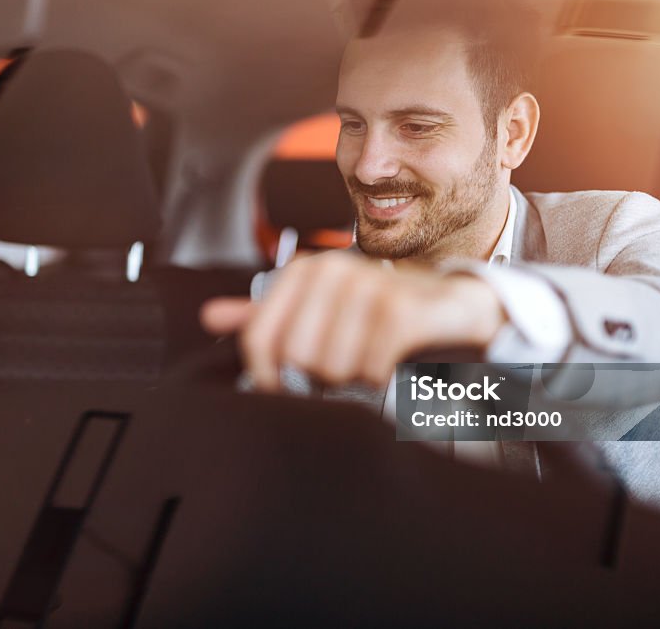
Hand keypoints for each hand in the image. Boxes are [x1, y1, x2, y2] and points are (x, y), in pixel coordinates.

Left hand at [200, 253, 506, 391]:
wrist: (450, 307)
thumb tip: (208, 316)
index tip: (282, 389)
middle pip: (296, 358)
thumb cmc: (378, 313)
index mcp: (304, 271)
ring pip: (331, 367)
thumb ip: (266, 315)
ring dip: (353, 379)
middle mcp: (332, 270)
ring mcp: (368, 286)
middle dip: (320, 377)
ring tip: (369, 362)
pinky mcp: (400, 310)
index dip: (266, 377)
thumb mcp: (318, 308)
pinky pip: (368, 369)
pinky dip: (379, 379)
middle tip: (344, 368)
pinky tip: (388, 366)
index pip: (258, 339)